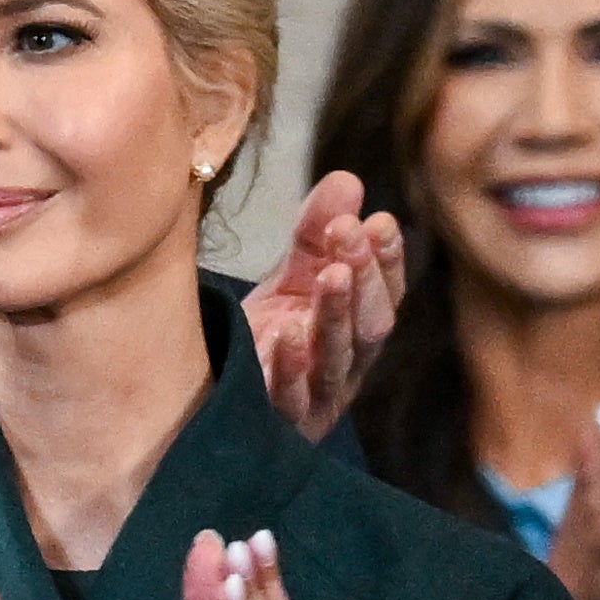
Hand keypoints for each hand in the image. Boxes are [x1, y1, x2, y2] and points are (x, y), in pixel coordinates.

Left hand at [240, 171, 404, 443]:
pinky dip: (291, 368)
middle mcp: (346, 366)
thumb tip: (347, 180)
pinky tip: (287, 334)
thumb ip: (316, 232)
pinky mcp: (281, 420)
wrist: (211, 393)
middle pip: (369, 325)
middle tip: (349, 233)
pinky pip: (290, 397)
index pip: (386, 294)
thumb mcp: (292, 277)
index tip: (380, 222)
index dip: (388, 261)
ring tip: (332, 274)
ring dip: (336, 314)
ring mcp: (316, 398)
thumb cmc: (266, 334)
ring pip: (336, 358)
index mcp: (357, 329)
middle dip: (364, 277)